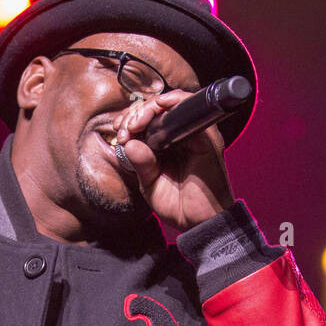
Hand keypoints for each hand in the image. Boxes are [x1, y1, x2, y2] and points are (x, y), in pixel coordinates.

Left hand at [115, 90, 235, 231]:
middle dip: (136, 112)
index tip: (119, 132)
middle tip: (124, 128)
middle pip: (159, 108)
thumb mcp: (149, 184)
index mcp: (170, 147)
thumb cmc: (178, 206)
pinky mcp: (206, 137)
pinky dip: (172, 102)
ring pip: (172, 103)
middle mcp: (184, 137)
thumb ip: (140, 162)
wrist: (199, 223)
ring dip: (149, 107)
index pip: (150, 120)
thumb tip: (129, 142)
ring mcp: (196, 135)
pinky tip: (155, 109)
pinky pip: (190, 107)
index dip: (132, 119)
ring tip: (134, 123)